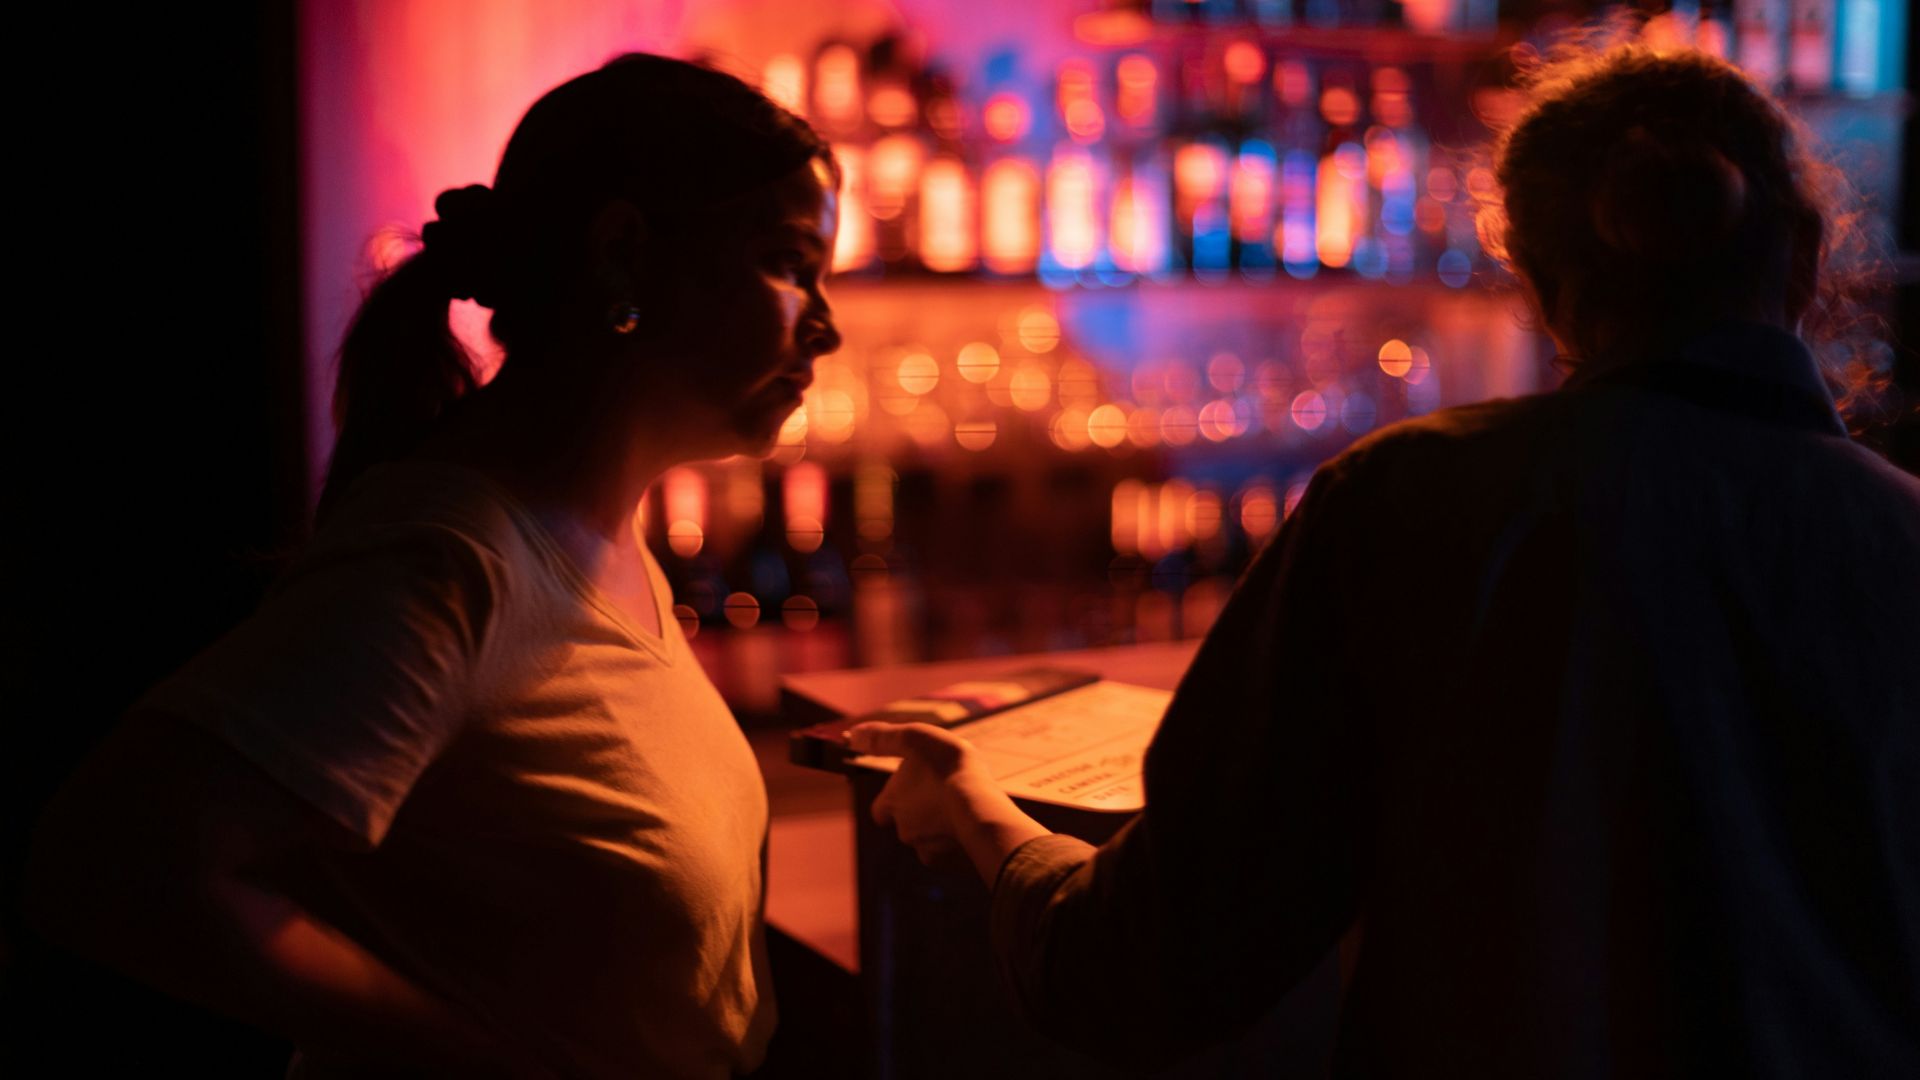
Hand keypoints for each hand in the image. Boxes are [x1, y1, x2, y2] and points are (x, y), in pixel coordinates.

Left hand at [846, 722, 1050, 881]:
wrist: (978, 806)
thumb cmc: (947, 767)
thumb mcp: (913, 739)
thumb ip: (882, 738)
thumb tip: (852, 735)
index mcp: (892, 801)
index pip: (879, 809)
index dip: (890, 801)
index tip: (906, 790)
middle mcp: (904, 828)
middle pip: (905, 825)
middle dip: (918, 815)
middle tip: (940, 797)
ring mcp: (926, 847)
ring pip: (927, 840)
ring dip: (938, 828)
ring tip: (960, 811)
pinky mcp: (949, 861)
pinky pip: (949, 854)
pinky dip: (955, 844)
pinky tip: (970, 829)